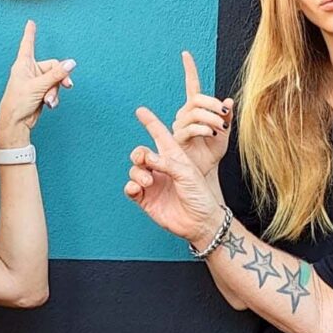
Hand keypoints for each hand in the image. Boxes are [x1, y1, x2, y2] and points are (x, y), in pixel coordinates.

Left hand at [0, 20, 75, 145]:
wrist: (16, 122)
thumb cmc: (18, 101)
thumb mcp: (39, 86)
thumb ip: (56, 74)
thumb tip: (71, 63)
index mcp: (24, 64)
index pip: (28, 44)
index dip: (30, 33)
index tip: (30, 22)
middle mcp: (30, 71)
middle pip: (53, 66)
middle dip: (60, 78)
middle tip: (68, 85)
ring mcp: (36, 82)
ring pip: (55, 81)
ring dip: (55, 91)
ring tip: (49, 100)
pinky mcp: (41, 92)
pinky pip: (53, 90)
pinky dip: (53, 97)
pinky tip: (49, 104)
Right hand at [125, 107, 224, 246]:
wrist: (201, 222)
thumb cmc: (200, 195)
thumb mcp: (187, 173)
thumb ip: (166, 163)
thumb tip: (145, 157)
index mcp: (174, 157)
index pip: (160, 135)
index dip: (150, 123)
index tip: (140, 110)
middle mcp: (162, 169)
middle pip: (141, 153)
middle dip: (139, 154)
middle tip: (144, 160)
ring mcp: (153, 184)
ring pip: (135, 170)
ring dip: (138, 173)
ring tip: (148, 181)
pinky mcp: (146, 199)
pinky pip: (131, 188)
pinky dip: (131, 186)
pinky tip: (137, 188)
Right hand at [171, 51, 232, 176]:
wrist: (204, 174)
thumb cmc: (211, 154)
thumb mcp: (224, 134)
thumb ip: (226, 117)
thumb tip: (230, 100)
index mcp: (195, 110)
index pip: (192, 86)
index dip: (189, 70)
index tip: (185, 54)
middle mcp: (184, 115)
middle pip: (197, 99)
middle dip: (213, 104)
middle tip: (224, 116)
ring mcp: (178, 126)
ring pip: (195, 112)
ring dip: (211, 118)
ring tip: (220, 128)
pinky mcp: (176, 139)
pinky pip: (190, 128)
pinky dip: (203, 128)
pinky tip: (211, 133)